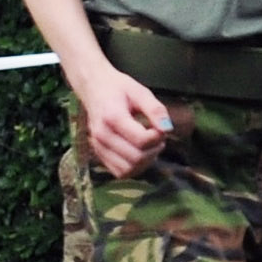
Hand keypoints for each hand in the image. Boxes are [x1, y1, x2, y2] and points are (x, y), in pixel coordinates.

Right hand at [70, 62, 173, 177]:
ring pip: (128, 170)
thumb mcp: (140, 92)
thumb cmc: (119, 89)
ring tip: (150, 145)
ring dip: (145, 161)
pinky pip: (120, 172)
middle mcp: (102, 135)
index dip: (158, 137)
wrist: (94, 88)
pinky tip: (140, 152)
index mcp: (112, 117)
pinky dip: (134, 167)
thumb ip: (155, 110)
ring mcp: (98, 147)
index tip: (161, 127)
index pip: (141, 140)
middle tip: (158, 136)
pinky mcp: (99, 154)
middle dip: (154, 150)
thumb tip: (168, 129)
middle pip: (136, 158)